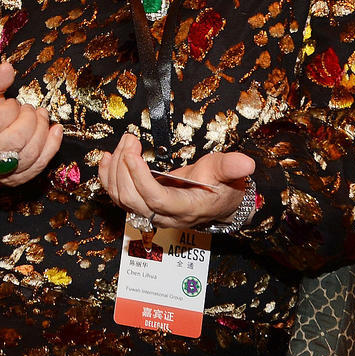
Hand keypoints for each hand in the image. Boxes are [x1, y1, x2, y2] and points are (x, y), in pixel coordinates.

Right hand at [0, 61, 63, 186]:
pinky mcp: (14, 179)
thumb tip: (8, 67)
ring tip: (41, 116)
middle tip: (29, 109)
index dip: (10, 108)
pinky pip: (38, 166)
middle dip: (29, 120)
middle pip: (14, 140)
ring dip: (42, 131)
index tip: (12, 103)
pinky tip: (55, 130)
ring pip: (28, 155)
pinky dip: (51, 147)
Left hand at [98, 132, 253, 230]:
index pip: (156, 199)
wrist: (216, 202)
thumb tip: (247, 163)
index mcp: (185, 208)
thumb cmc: (221, 186)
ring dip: (115, 169)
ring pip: (121, 198)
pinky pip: (116, 196)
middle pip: (132, 199)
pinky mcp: (140, 206)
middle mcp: (164, 216)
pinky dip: (107, 177)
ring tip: (125, 143)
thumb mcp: (228, 173)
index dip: (140, 178)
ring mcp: (150, 213)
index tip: (133, 154)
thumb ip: (232, 167)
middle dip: (124, 167)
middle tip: (130, 140)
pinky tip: (107, 158)